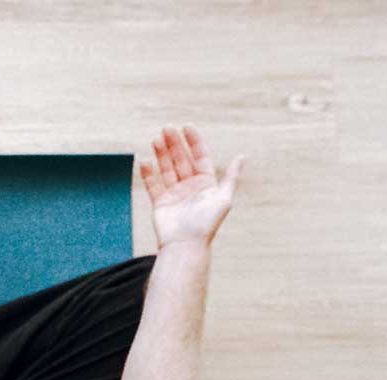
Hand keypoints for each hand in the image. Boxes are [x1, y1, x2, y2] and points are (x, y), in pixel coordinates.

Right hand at [139, 125, 243, 250]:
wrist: (185, 245)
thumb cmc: (206, 224)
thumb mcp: (224, 198)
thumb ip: (231, 177)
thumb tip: (241, 157)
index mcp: (206, 183)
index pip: (200, 157)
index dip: (193, 141)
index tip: (186, 127)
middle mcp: (190, 186)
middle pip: (181, 159)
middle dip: (174, 144)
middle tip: (166, 128)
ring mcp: (174, 194)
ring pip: (166, 168)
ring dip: (161, 154)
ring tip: (155, 139)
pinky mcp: (160, 202)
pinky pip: (153, 185)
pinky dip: (148, 174)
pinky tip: (145, 162)